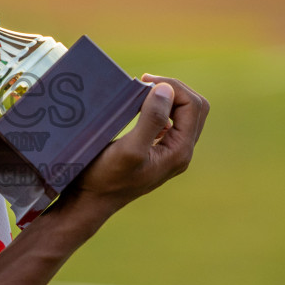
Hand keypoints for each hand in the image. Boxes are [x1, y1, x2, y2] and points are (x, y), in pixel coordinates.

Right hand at [69, 75, 209, 213]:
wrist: (90, 201)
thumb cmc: (106, 177)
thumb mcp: (129, 148)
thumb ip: (151, 119)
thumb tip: (166, 90)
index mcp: (179, 151)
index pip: (193, 106)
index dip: (172, 87)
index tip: (143, 83)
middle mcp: (180, 152)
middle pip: (194, 108)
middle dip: (172, 89)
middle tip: (144, 83)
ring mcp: (169, 152)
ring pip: (183, 114)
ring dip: (165, 98)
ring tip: (140, 92)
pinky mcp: (156, 152)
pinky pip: (169, 122)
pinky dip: (157, 108)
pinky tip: (137, 108)